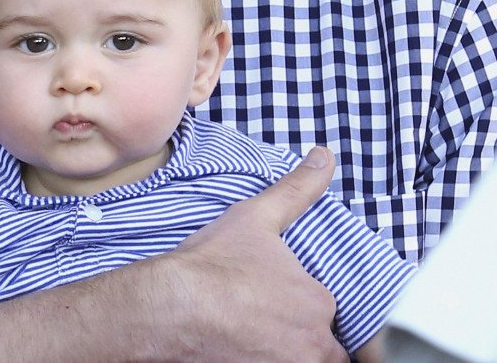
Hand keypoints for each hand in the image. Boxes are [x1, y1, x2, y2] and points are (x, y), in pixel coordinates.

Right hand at [165, 146, 348, 362]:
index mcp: (319, 301)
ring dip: (287, 351)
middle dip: (299, 335)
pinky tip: (242, 349)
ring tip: (254, 335)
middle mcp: (313, 345)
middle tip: (262, 318)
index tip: (276, 299)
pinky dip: (264, 361)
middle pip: (320, 346)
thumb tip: (326, 157)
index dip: (302, 304)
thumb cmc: (214, 263)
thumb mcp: (259, 215)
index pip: (327, 312)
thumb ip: (298, 188)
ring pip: (303, 362)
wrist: (172, 307)